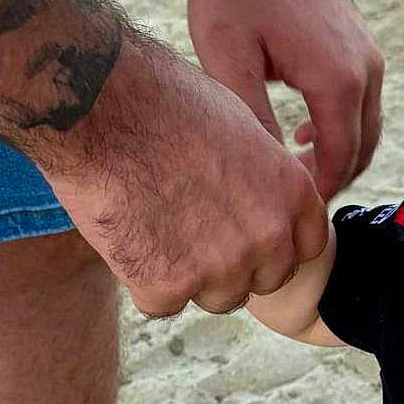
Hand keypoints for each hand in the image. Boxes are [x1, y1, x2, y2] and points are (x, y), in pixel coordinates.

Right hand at [42, 40, 329, 316]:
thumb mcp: (242, 128)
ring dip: (190, 276)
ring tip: (154, 225)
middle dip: (235, 265)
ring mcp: (221, 267)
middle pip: (264, 280)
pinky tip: (125, 235)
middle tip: (190, 230)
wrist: (98, 103)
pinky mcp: (168, 286)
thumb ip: (265, 180)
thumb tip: (267, 203)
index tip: (245, 231)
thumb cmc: (163, 100)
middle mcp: (268, 237)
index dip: (273, 244)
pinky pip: (163, 303)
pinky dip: (141, 279)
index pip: (305, 248)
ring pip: (217, 298)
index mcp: (293, 194)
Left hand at [188, 0, 383, 198]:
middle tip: (290, 202)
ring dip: (338, 154)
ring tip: (294, 171)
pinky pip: (363, 101)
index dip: (316, 194)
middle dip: (332, 180)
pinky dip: (341, 127)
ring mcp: (369, 55)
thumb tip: (265, 172)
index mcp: (338, 82)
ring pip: (368, 127)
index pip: (341, 162)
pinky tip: (303, 130)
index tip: (285, 210)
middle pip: (364, 150)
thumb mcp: (227, 57)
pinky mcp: (362, 42)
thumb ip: (251, 118)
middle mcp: (366, 71)